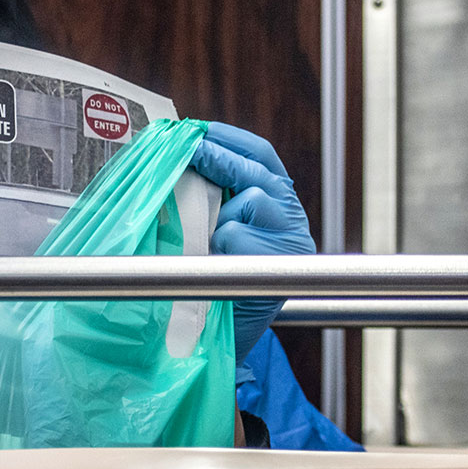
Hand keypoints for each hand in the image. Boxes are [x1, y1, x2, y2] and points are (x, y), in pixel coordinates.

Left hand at [188, 121, 315, 363]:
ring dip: (221, 212)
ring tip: (212, 236)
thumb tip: (176, 155)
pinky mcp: (280, 264)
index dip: (229, 137)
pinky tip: (218, 261)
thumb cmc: (213, 282)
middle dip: (218, 156)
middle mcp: (291, 218)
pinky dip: (219, 243)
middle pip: (258, 170)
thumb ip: (210, 196)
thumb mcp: (214, 229)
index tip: (198, 128)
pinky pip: (236, 234)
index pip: (261, 154)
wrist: (221, 340)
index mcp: (277, 204)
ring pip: (251, 199)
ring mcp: (291, 241)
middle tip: (187, 148)